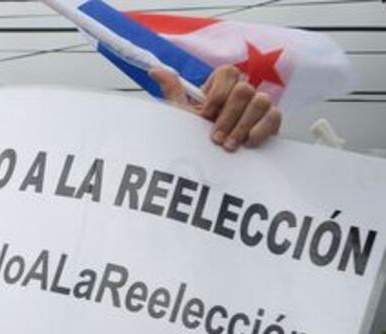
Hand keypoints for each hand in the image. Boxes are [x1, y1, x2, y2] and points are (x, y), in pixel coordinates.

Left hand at [150, 65, 281, 151]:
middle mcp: (241, 94)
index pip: (227, 72)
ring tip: (228, 145)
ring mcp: (258, 106)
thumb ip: (173, 92)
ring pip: (260, 101)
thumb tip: (154, 69)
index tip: (204, 114)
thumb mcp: (180, 116)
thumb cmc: (194, 140)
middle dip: (227, 116)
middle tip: (215, 137)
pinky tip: (246, 144)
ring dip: (241, 126)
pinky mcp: (271, 121)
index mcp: (220, 89)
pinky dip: (259, 130)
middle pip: (244, 89)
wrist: (209, 168)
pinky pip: (274, 115)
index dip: (217, 93)